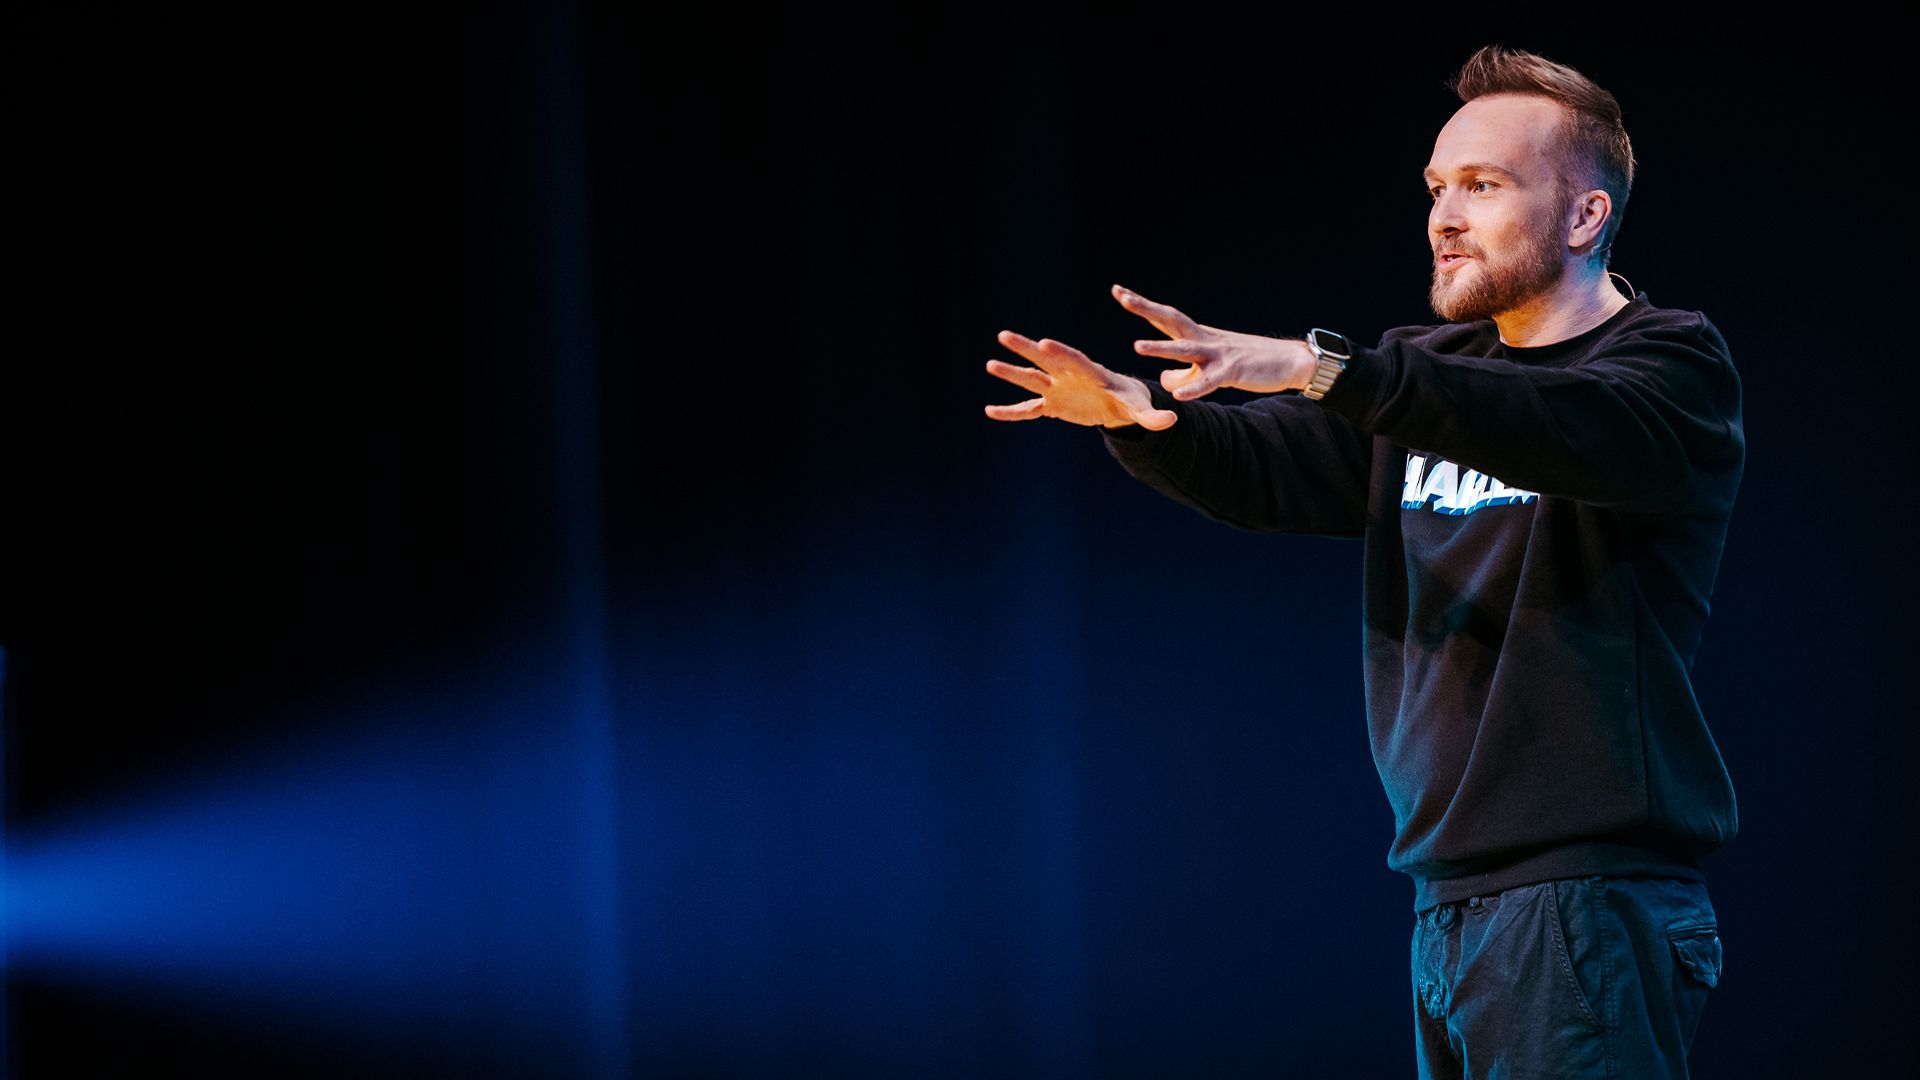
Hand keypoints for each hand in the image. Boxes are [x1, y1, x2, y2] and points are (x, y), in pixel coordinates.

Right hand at [984, 330, 1179, 429]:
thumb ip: (1153, 416)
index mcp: (1091, 373)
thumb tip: (1172, 420)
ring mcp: (1057, 389)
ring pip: (1031, 379)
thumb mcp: (1141, 410)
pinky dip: (1011, 412)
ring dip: (1012, 373)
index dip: (1060, 353)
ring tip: (990, 363)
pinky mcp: (1052, 405)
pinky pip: (1028, 409)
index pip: (1074, 360)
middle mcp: (1069, 376)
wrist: (1118, 403)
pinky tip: (991, 411)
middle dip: (1026, 349)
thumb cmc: (1131, 401)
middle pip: (1045, 360)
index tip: (1044, 342)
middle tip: (1004, 336)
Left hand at [1112, 284, 1311, 400]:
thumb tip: (1165, 380)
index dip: (1144, 306)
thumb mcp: (1213, 369)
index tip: (1120, 291)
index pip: (1167, 317)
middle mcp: (1207, 339)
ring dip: (1161, 348)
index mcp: (1201, 336)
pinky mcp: (1233, 372)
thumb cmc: (1250, 363)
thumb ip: (1186, 374)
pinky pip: (1210, 382)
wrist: (1290, 361)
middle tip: (1121, 295)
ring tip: (1137, 347)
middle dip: (1145, 308)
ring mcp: (1219, 354)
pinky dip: (1194, 388)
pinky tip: (1179, 395)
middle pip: (1171, 320)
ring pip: (1185, 350)